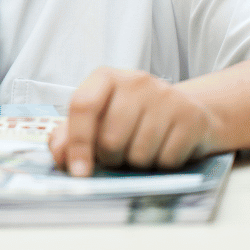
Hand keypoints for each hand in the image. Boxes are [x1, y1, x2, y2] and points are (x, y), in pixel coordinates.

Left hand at [49, 67, 220, 176]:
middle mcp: (135, 81)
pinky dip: (162, 165)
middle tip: (118, 154)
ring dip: (137, 163)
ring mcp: (165, 97)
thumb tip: (59, 156)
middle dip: (111, 158)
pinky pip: (167, 160)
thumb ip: (72, 134)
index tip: (78, 171)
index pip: (83, 105)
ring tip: (142, 149)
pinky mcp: (190, 117)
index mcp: (105, 77)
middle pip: (110, 138)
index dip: (77, 142)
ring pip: (139, 154)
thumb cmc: (134, 115)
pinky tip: (164, 149)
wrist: (186, 110)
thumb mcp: (101, 117)